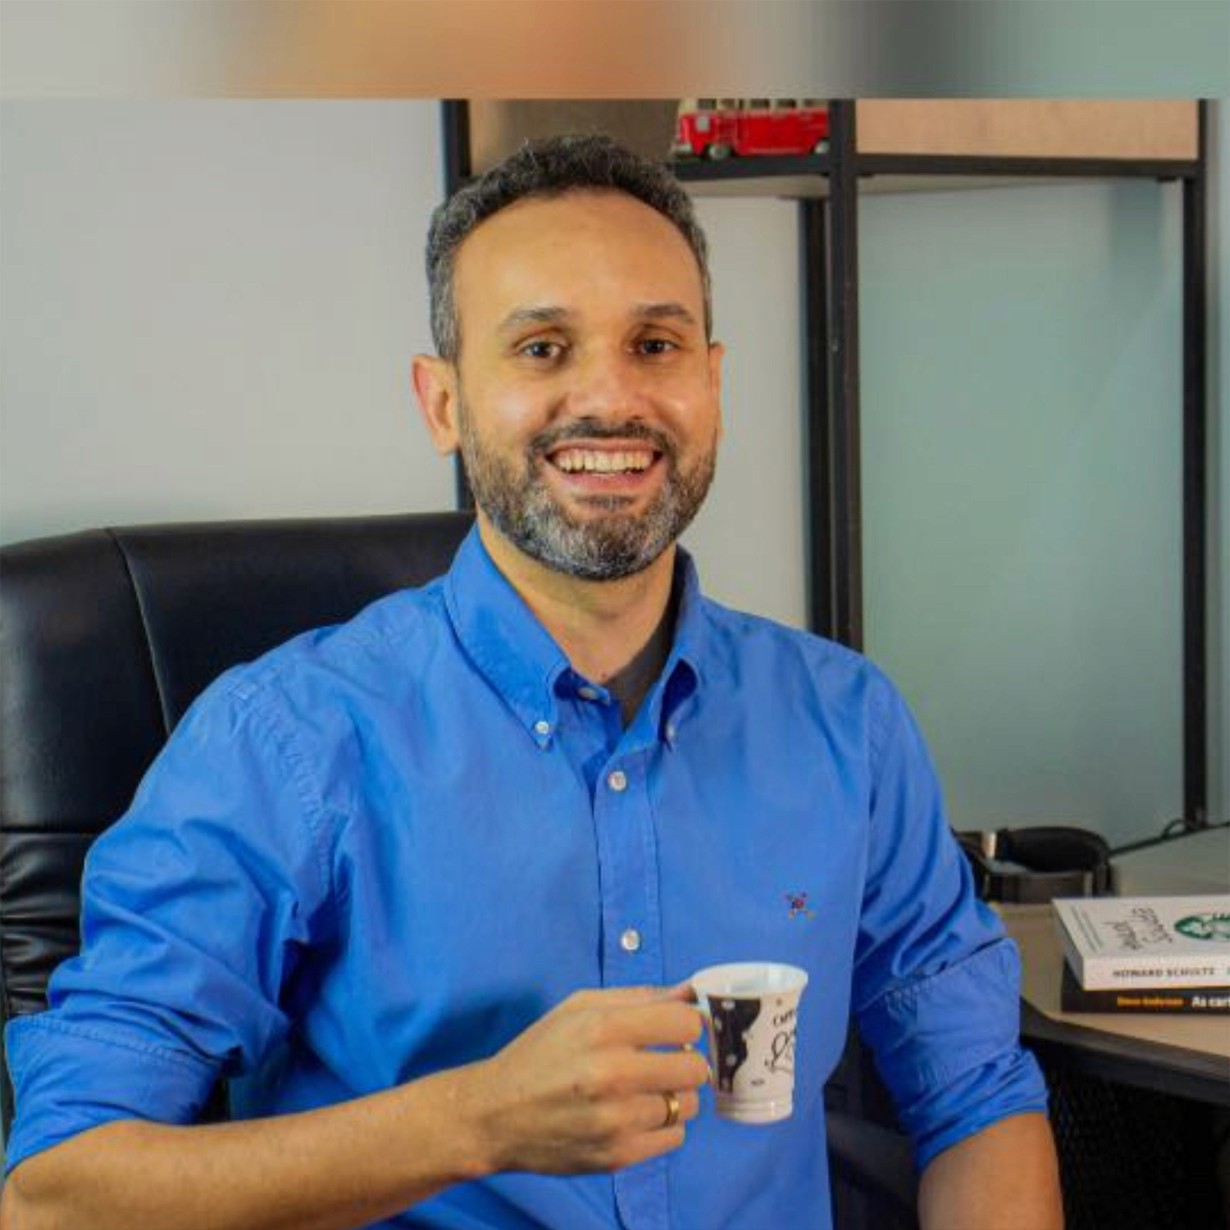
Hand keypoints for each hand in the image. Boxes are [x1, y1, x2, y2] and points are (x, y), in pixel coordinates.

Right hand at [467, 985, 708, 1174]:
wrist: (496, 1115)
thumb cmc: (540, 1052)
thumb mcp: (579, 1007)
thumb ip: (638, 997)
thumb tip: (689, 992)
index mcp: (603, 1029)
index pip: (686, 1023)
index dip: (687, 1024)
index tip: (676, 1030)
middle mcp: (613, 1074)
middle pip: (695, 1067)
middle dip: (686, 1061)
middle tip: (664, 1061)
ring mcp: (617, 1120)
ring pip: (688, 1105)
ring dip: (675, 1095)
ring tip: (646, 1090)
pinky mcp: (618, 1155)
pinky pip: (674, 1137)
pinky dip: (663, 1125)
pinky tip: (637, 1115)